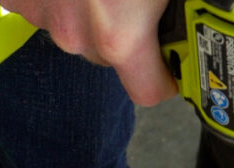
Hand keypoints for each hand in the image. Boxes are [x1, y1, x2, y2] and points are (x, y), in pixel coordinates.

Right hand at [2, 0, 177, 104]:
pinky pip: (41, 7)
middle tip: (134, 0)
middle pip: (107, 57)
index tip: (171, 67)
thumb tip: (192, 20)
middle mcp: (75, 34)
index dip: (164, 78)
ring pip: (74, 30)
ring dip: (87, 11)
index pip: (148, 91)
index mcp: (120, 35)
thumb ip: (173, 9)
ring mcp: (40, 13)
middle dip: (125, 33)